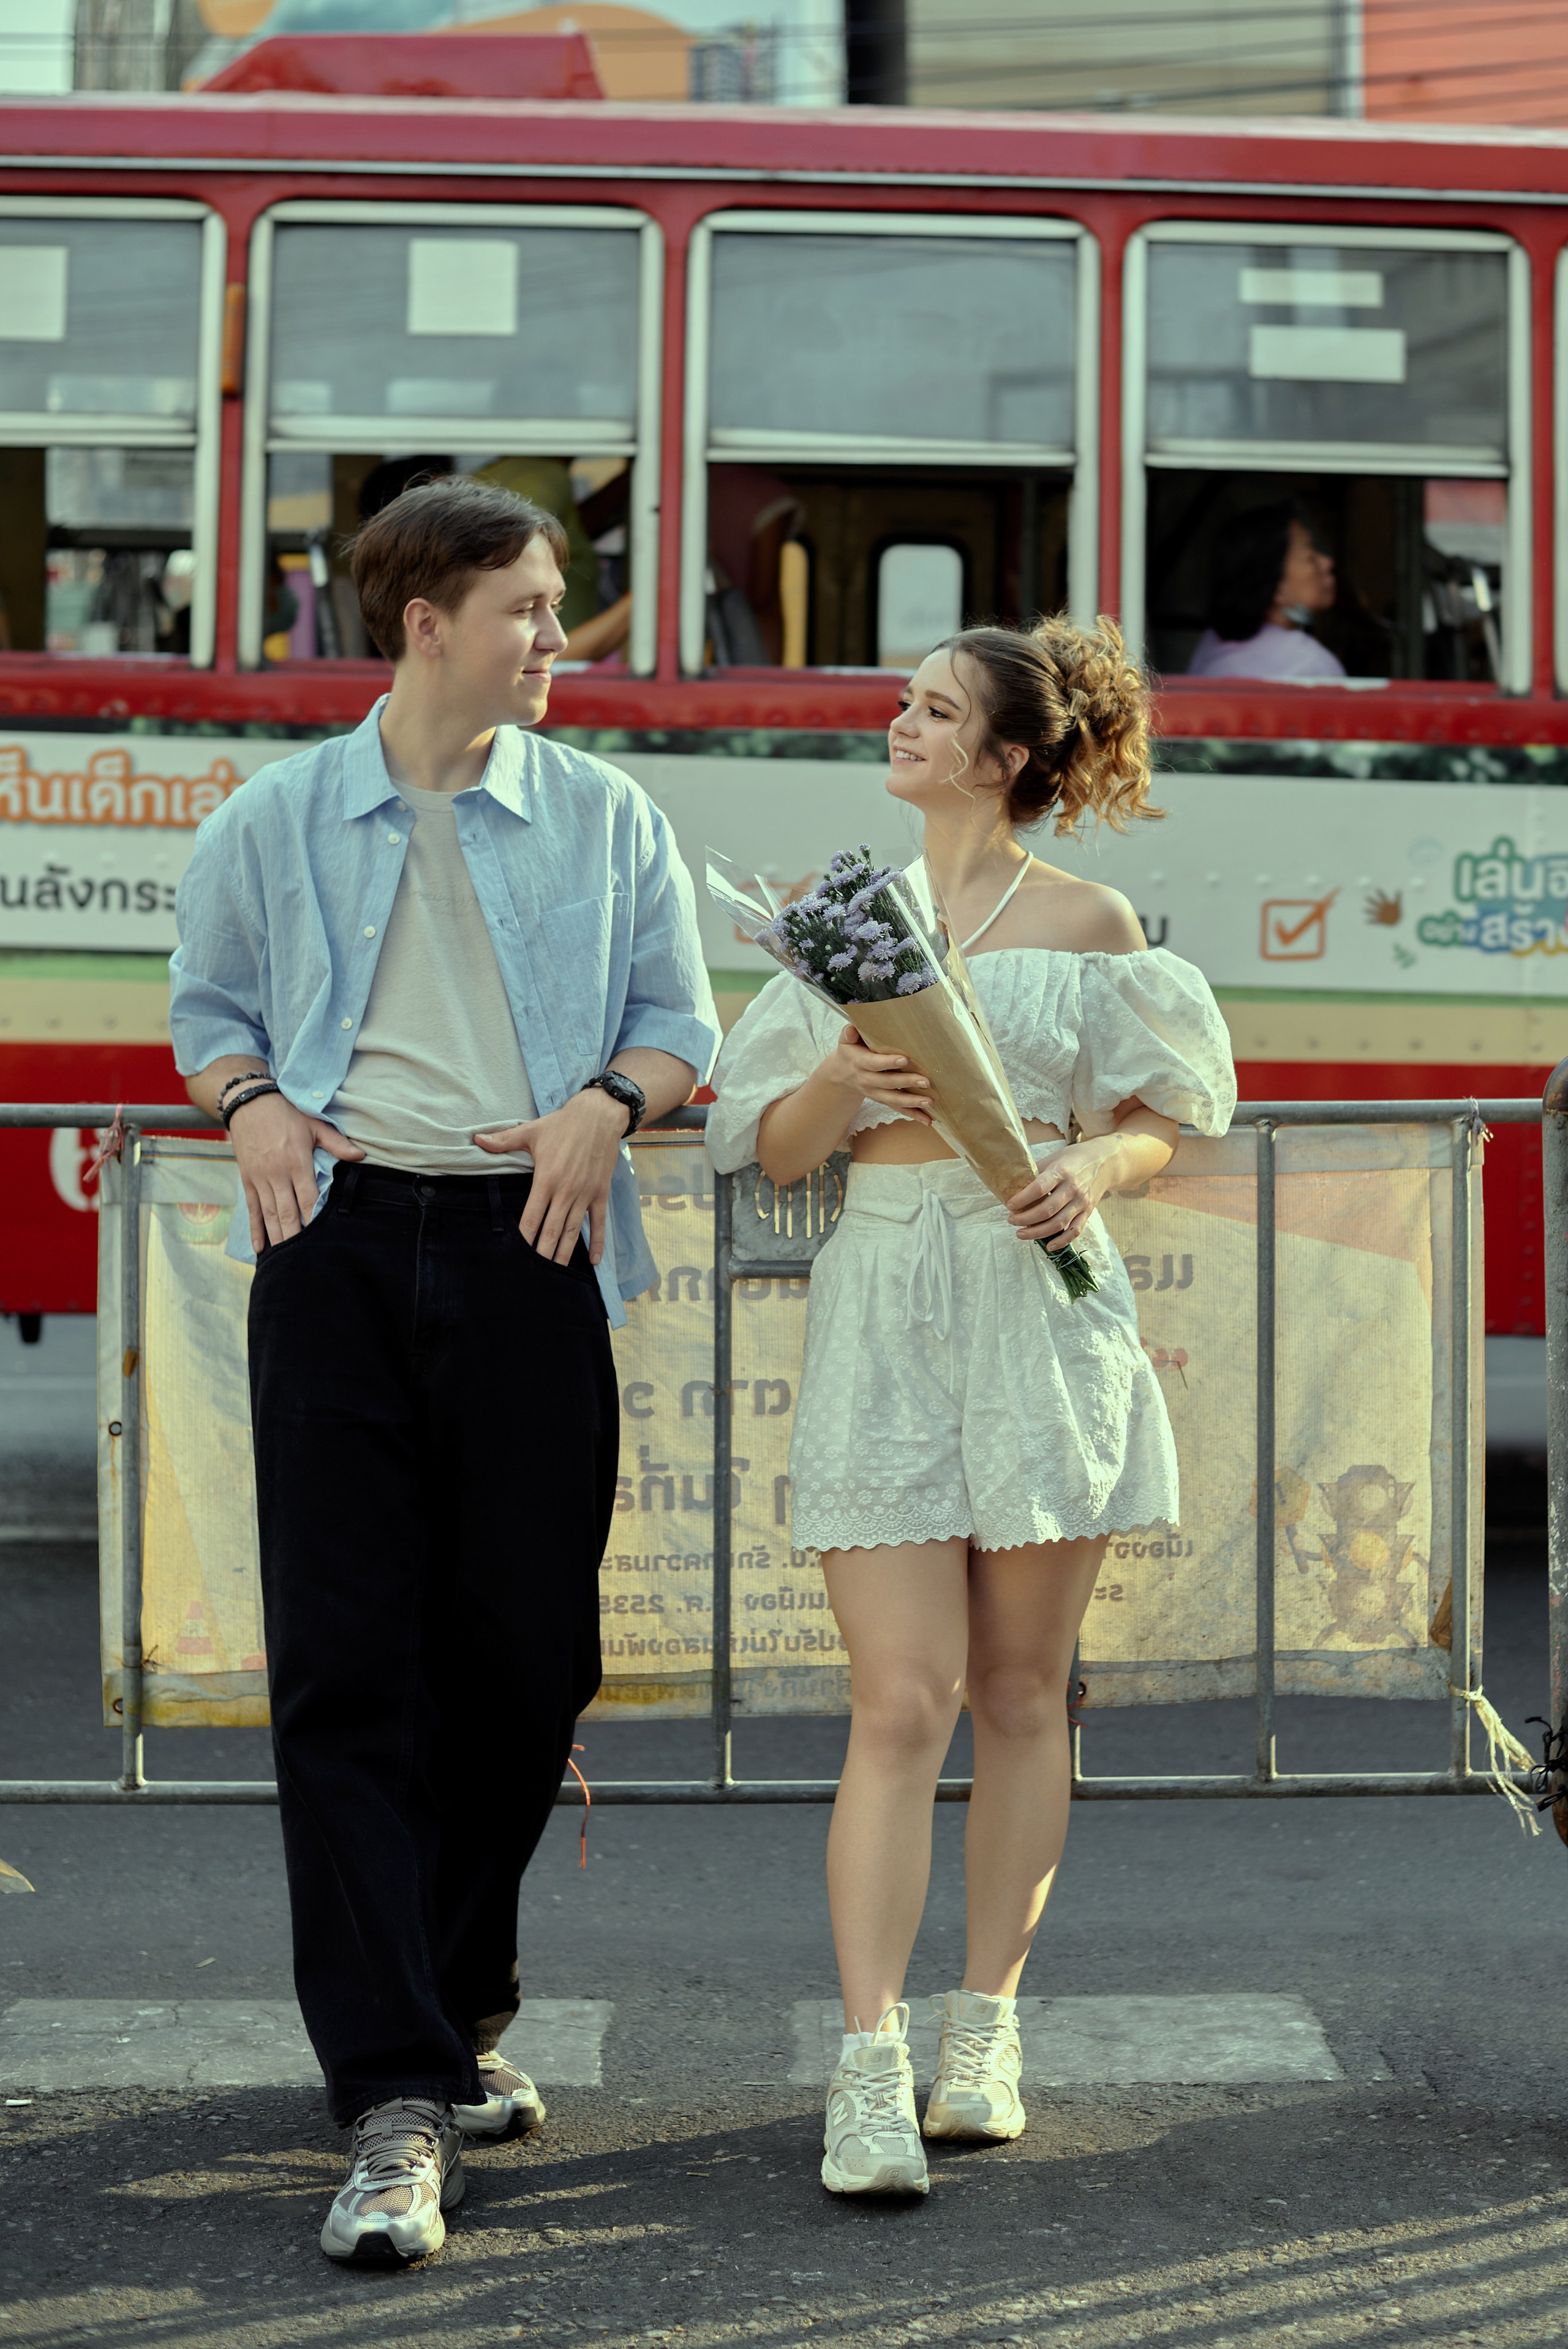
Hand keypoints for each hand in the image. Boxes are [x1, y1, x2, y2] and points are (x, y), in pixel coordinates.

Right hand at [228, 1091, 363, 1251]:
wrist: (250, 1102)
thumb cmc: (287, 1113)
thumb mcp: (314, 1125)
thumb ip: (337, 1143)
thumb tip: (360, 1156)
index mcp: (297, 1162)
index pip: (308, 1198)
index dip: (314, 1219)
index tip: (321, 1238)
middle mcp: (277, 1174)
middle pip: (287, 1212)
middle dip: (295, 1237)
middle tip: (303, 1259)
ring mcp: (260, 1179)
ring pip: (269, 1214)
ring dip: (277, 1238)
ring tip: (285, 1259)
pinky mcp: (248, 1180)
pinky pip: (252, 1209)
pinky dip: (255, 1229)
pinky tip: (259, 1248)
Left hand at [475, 1087, 627, 1265]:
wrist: (599, 1115)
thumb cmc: (563, 1124)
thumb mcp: (531, 1131)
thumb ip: (503, 1141)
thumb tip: (476, 1140)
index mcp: (546, 1179)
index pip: (532, 1216)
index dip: (525, 1237)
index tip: (518, 1254)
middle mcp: (566, 1191)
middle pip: (552, 1230)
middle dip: (543, 1254)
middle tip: (535, 1274)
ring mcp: (585, 1194)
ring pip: (573, 1231)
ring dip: (565, 1253)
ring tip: (557, 1273)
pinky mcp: (600, 1193)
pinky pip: (599, 1222)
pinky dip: (597, 1243)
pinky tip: (594, 1261)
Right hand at [823, 1026, 932, 1122]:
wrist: (841, 1075)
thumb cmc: (849, 1051)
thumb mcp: (844, 1042)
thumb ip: (848, 1034)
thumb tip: (851, 1029)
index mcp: (859, 1063)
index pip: (874, 1063)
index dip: (888, 1062)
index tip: (905, 1059)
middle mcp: (867, 1080)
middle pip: (888, 1083)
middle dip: (907, 1082)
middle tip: (926, 1081)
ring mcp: (875, 1093)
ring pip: (894, 1099)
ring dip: (912, 1102)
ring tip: (930, 1102)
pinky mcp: (883, 1100)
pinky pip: (898, 1108)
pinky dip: (913, 1115)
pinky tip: (928, 1120)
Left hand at [1007, 1138, 1114, 1250]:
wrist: (1105, 1162)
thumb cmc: (1074, 1158)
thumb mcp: (1054, 1158)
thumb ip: (1035, 1171)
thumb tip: (1012, 1184)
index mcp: (1061, 1171)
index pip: (1039, 1188)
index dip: (1022, 1199)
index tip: (1010, 1205)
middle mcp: (1073, 1188)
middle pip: (1046, 1210)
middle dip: (1025, 1219)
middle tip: (1011, 1220)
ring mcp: (1081, 1202)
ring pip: (1058, 1224)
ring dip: (1037, 1232)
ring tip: (1021, 1233)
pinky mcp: (1088, 1212)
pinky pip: (1075, 1230)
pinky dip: (1062, 1241)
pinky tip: (1048, 1246)